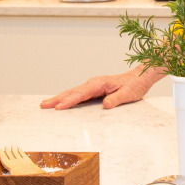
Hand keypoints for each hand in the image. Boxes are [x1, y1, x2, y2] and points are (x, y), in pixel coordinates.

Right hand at [39, 66, 164, 109]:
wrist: (140, 77)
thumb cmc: (135, 85)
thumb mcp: (129, 93)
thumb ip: (117, 99)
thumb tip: (105, 105)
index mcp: (100, 83)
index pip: (82, 93)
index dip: (70, 101)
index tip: (60, 107)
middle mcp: (94, 83)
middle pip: (72, 92)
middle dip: (58, 99)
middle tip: (43, 105)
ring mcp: (92, 86)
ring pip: (73, 92)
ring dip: (59, 98)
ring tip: (45, 104)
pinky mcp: (93, 90)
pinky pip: (77, 94)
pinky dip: (67, 98)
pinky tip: (60, 103)